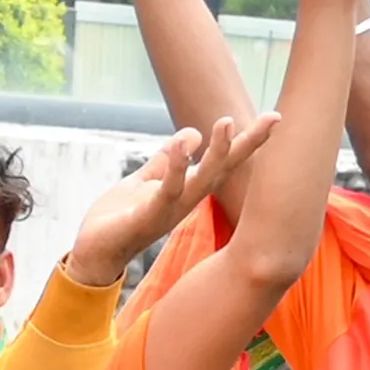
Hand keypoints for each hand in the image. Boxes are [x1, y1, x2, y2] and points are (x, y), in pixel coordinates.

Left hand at [65, 113, 267, 286]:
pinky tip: (185, 145)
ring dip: (217, 152)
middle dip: (248, 144)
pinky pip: (167, 189)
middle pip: (223, 169)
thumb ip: (167, 159)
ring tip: (227, 121)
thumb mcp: (146, 179)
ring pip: (202, 180)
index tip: (276, 118)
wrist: (94, 251)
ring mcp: (170, 210)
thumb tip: (193, 133)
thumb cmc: (120, 218)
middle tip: (273, 118)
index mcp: (187, 190)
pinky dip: (177, 167)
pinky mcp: (147, 216)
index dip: (248, 141)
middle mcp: (186, 201)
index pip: (223, 162)